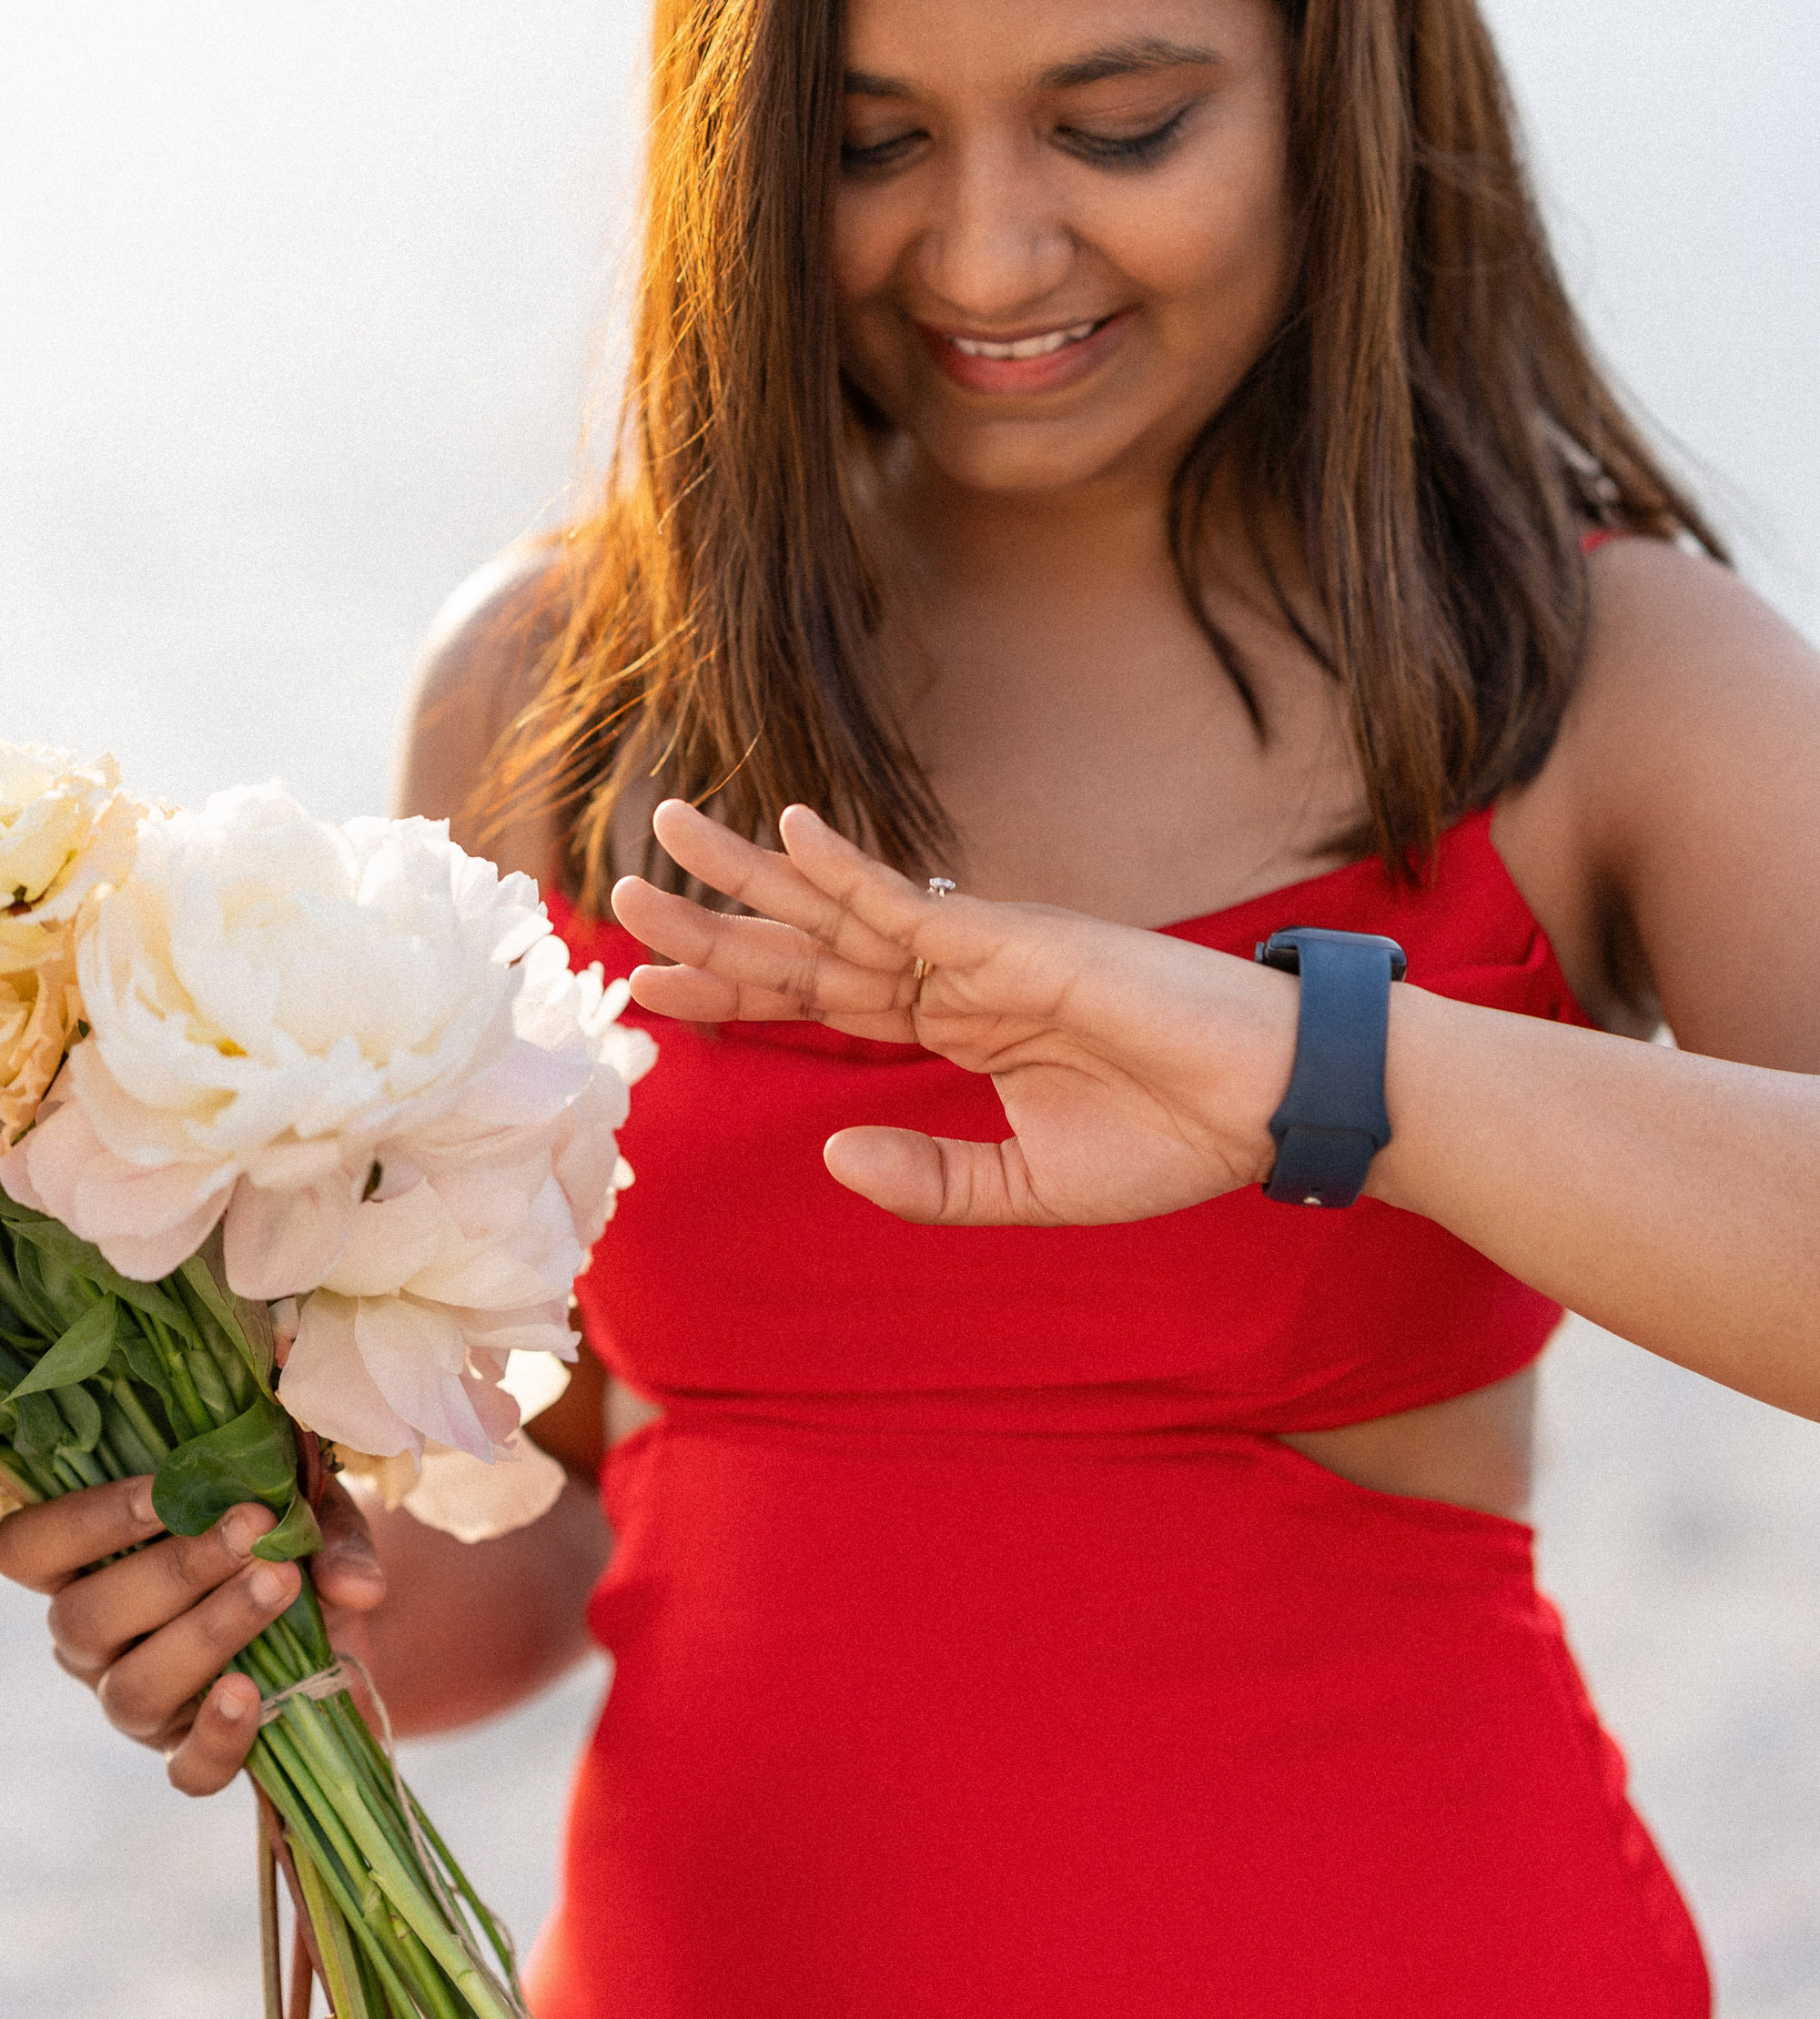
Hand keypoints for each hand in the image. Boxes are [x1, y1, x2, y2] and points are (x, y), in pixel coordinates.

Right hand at [0, 1473, 385, 1796]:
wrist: (333, 1609)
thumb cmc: (283, 1536)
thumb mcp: (300, 1506)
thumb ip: (324, 1526)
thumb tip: (355, 1585)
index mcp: (89, 1564)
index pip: (30, 1548)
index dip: (83, 1521)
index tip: (165, 1489)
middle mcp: (94, 1641)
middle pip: (85, 1619)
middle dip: (174, 1569)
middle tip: (253, 1529)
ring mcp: (135, 1702)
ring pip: (134, 1689)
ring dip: (208, 1631)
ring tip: (279, 1585)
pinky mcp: (186, 1751)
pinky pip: (186, 1769)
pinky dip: (220, 1736)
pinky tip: (254, 1692)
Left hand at [612, 800, 1299, 1224]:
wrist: (1268, 1106)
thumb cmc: (1171, 1139)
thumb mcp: (1026, 1187)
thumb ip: (930, 1177)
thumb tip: (831, 1153)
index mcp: (953, 1028)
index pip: (818, 1003)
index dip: (733, 991)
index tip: (648, 985)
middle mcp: (951, 977)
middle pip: (805, 947)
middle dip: (712, 924)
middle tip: (619, 898)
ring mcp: (978, 951)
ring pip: (837, 909)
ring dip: (748, 876)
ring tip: (665, 834)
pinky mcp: (1013, 939)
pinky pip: (910, 899)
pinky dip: (844, 868)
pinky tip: (783, 831)